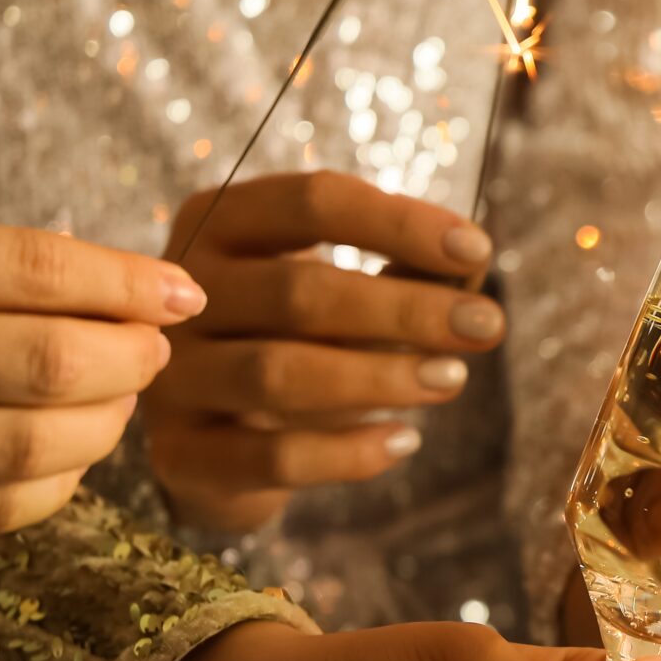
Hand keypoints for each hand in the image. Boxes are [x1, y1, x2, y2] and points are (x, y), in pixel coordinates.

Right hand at [0, 217, 200, 535]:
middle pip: (53, 362)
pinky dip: (60, 483)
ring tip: (120, 402)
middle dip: (134, 360)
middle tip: (155, 353)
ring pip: (36, 444)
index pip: (39, 268)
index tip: (183, 292)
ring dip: (108, 426)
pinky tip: (70, 456)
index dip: (132, 283)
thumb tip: (124, 290)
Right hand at [147, 171, 503, 530]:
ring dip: (380, 377)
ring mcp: (173, 377)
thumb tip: (475, 264)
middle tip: (487, 325)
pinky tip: (403, 442)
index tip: (478, 249)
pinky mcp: (184, 455)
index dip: (400, 224)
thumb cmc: (293, 339)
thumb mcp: (344, 292)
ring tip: (453, 378)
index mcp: (220, 222)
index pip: (312, 203)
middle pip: (298, 290)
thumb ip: (405, 271)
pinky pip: (271, 457)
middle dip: (406, 308)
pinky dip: (347, 453)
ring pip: (278, 373)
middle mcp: (183, 294)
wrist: (217, 436)